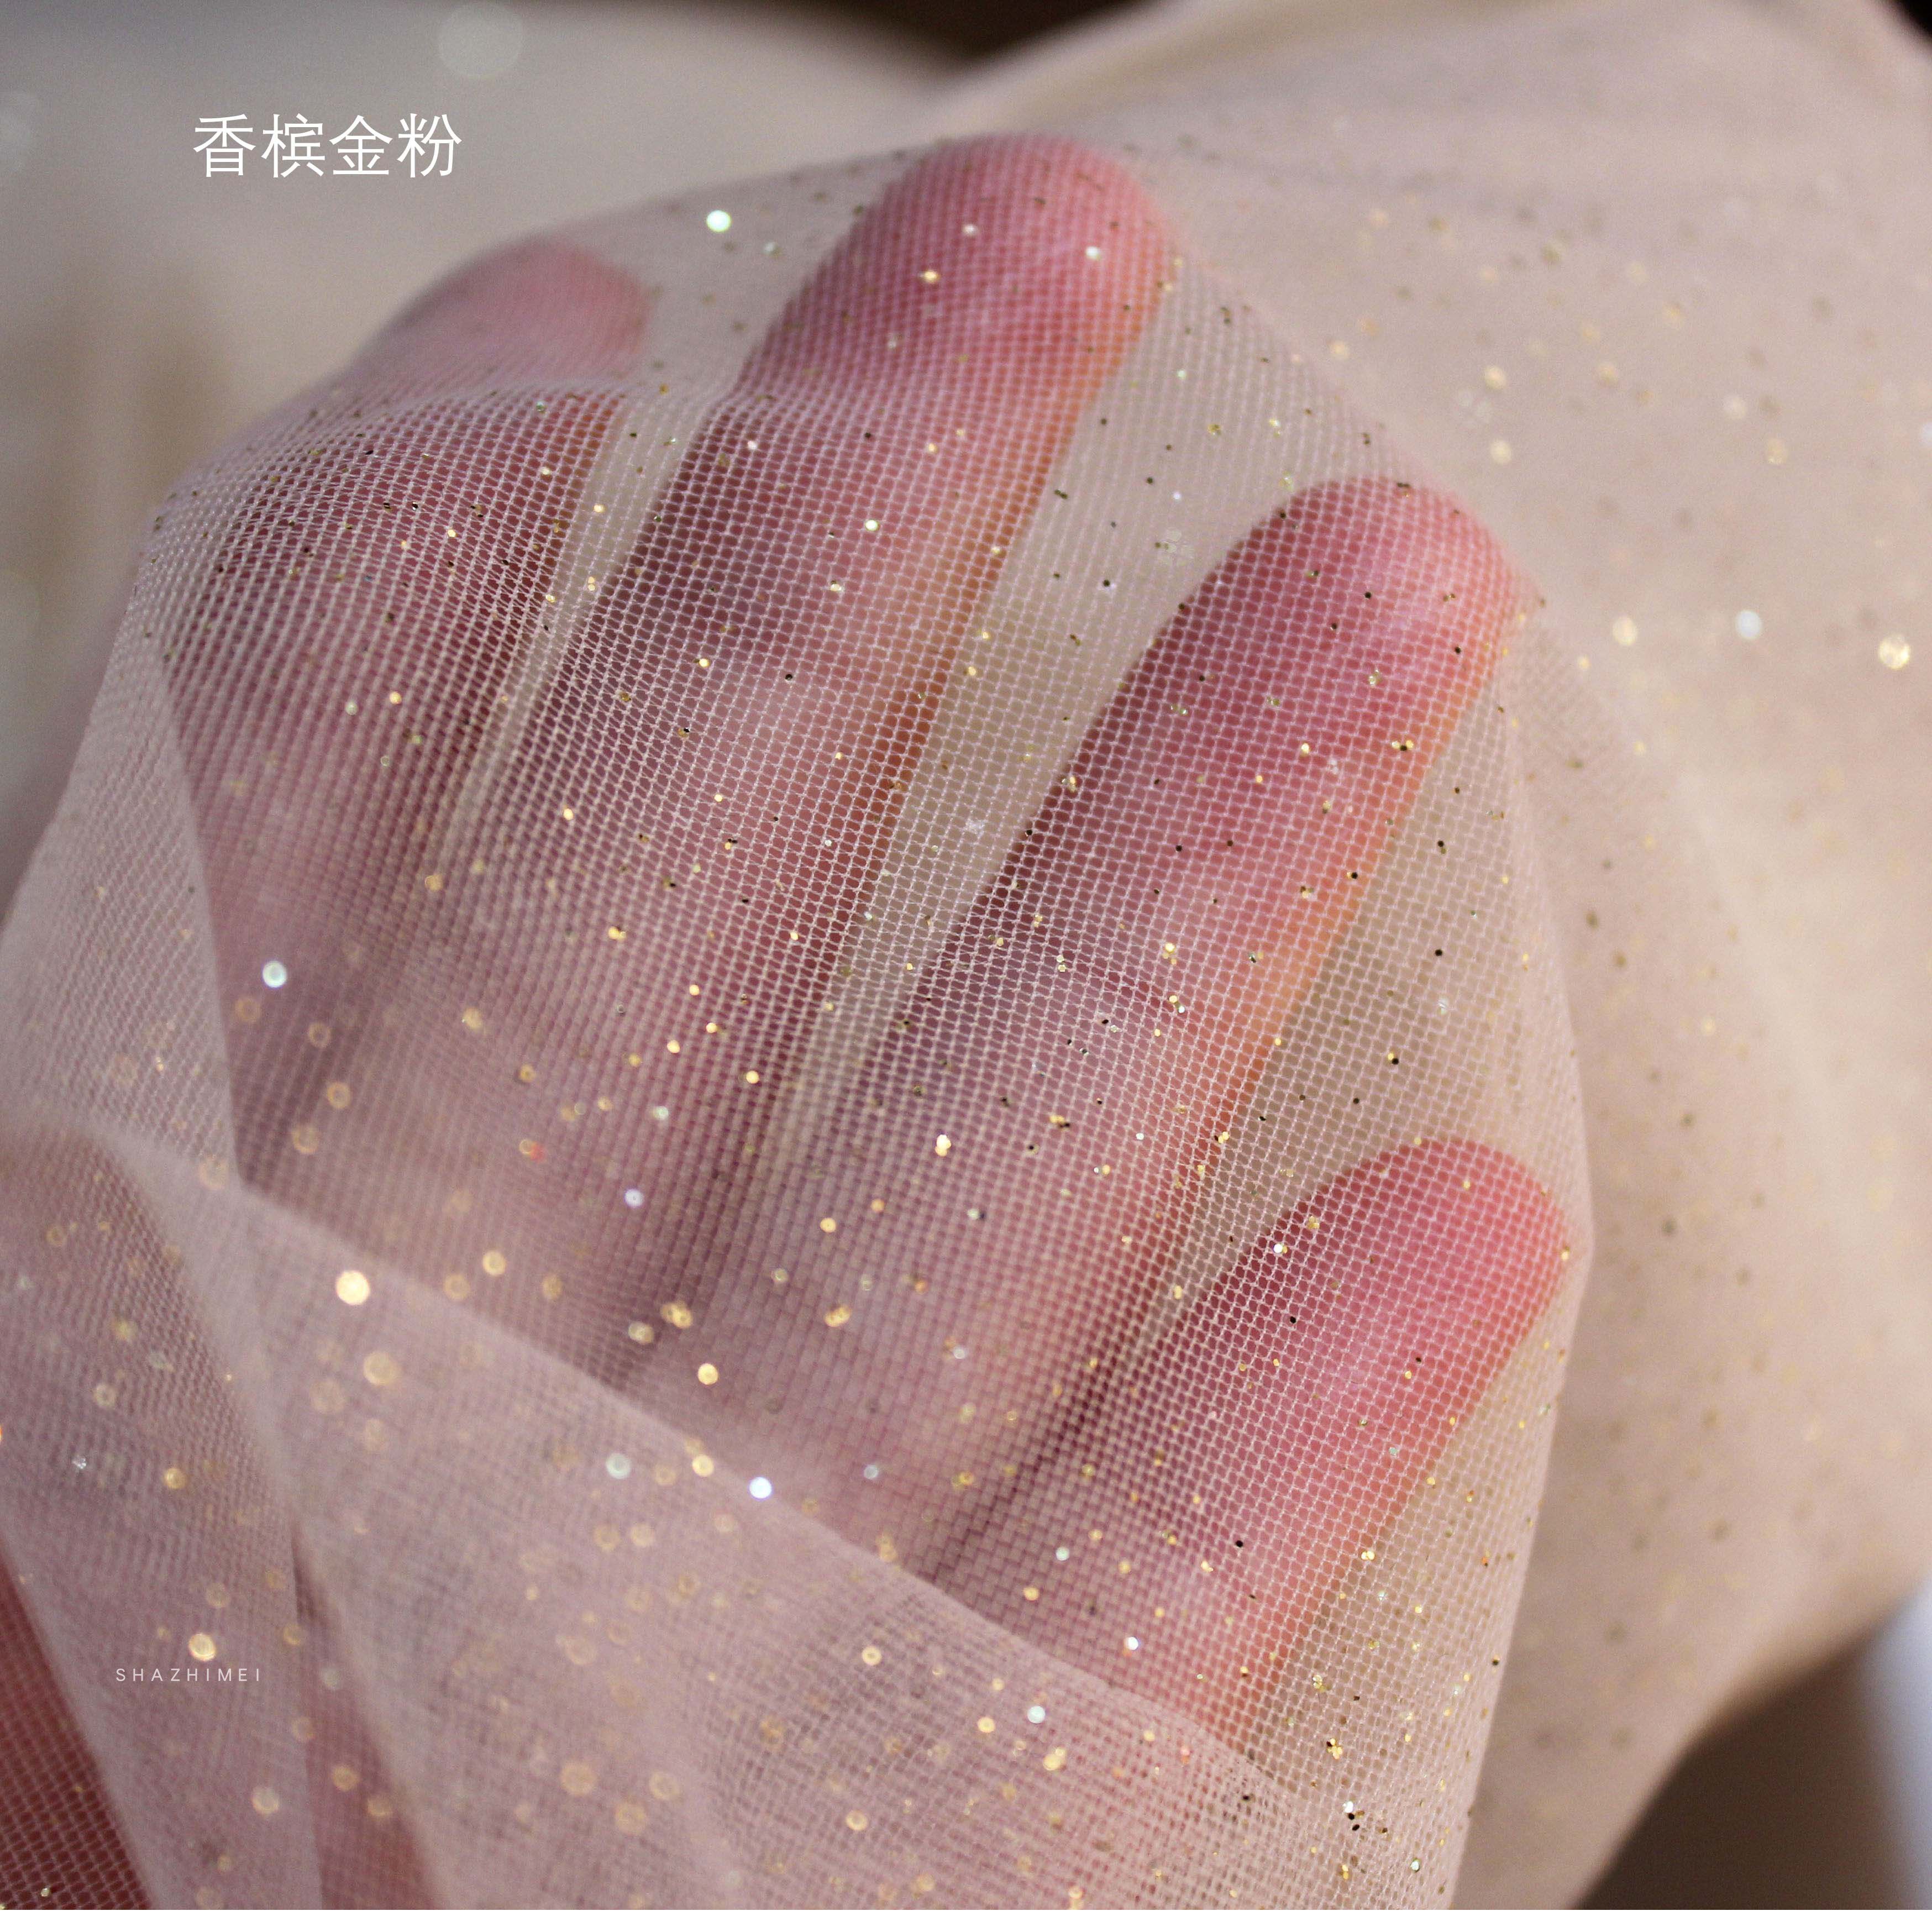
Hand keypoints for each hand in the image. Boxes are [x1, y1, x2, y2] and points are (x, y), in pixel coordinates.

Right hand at [181, 134, 1567, 1755]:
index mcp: (163, 1367)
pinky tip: (1475, 1222)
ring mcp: (636, 1676)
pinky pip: (1071, 1654)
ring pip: (931, 1190)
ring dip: (1166, 871)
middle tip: (1048, 251)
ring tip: (1392, 586)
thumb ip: (179, 1281)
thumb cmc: (138, 1827)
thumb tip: (277, 952)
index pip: (274, 865)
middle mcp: (402, 1461)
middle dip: (839, 555)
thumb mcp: (98, 1522)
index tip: (583, 330)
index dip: (402, 577)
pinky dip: (1263, 1448)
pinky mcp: (842, 1892)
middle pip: (642, 907)